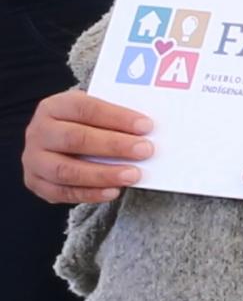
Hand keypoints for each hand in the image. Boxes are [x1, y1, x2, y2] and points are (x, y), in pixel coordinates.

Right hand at [23, 90, 153, 207]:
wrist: (55, 143)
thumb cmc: (84, 125)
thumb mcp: (94, 113)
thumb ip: (115, 119)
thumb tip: (149, 129)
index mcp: (54, 107)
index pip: (85, 109)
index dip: (116, 117)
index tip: (146, 126)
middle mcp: (39, 131)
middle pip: (75, 139)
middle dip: (113, 145)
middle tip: (145, 150)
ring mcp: (34, 159)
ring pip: (66, 170)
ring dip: (103, 174)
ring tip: (133, 175)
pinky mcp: (36, 182)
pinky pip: (62, 192)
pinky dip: (90, 194)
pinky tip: (114, 191)